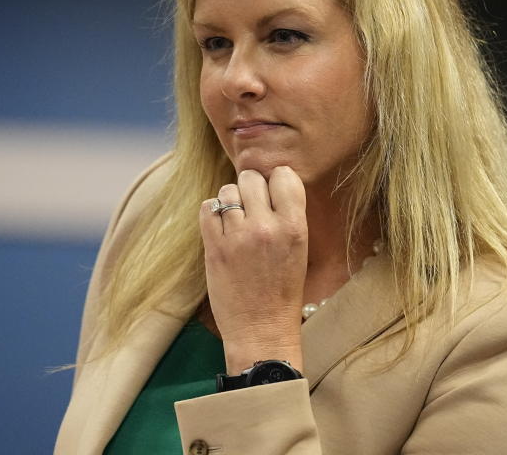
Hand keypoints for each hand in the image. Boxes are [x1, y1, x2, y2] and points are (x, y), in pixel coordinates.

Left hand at [199, 166, 307, 373]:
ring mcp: (238, 236)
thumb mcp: (299, 249)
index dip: (276, 182)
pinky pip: (207, 208)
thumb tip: (269, 183)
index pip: (284, 176)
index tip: (273, 195)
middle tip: (252, 208)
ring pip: (228, 190)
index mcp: (294, 227)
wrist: (261, 330)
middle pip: (252, 178)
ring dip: (231, 201)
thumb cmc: (283, 291)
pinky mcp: (214, 247)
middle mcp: (266, 227)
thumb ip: (287, 215)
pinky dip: (212, 212)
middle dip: (251, 189)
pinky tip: (221, 227)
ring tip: (237, 222)